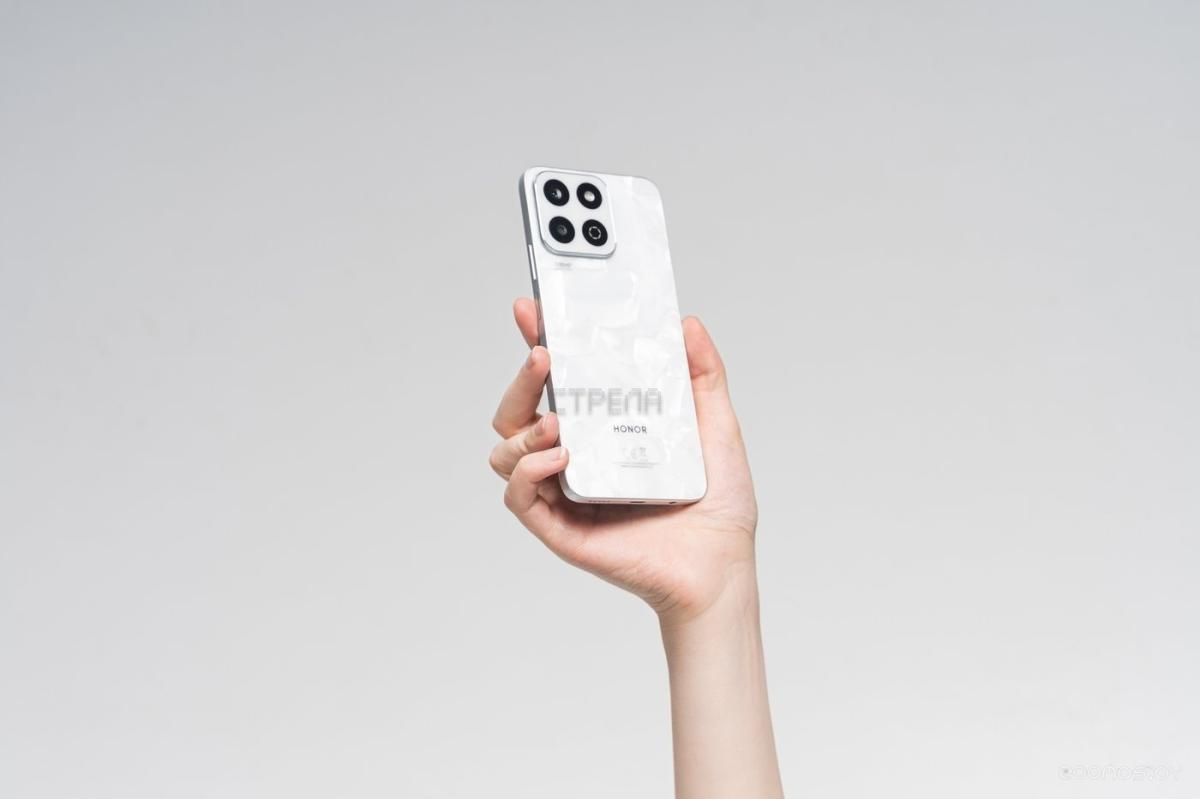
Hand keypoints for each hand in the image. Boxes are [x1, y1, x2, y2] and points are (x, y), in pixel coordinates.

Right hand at [489, 298, 757, 624]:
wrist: (722, 566)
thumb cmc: (717, 506)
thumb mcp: (715, 425)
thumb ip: (702, 375)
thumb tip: (688, 325)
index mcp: (602, 431)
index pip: (557, 382)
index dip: (537, 343)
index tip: (532, 308)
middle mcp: (576, 458)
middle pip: (516, 413)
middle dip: (520, 380)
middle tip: (545, 356)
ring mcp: (565, 493)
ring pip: (507, 452)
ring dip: (522, 427)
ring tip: (558, 421)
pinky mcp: (562, 529)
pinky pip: (521, 497)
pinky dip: (528, 471)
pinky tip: (560, 457)